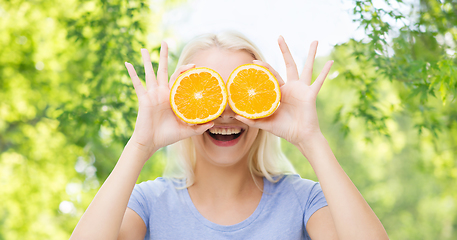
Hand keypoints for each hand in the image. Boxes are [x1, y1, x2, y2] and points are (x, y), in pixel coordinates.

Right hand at [125, 42, 213, 157]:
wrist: (151, 143)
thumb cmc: (167, 136)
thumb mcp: (186, 131)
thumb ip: (199, 126)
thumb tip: (213, 123)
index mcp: (172, 97)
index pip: (179, 79)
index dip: (185, 71)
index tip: (194, 65)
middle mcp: (162, 93)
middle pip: (164, 70)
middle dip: (165, 56)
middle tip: (165, 42)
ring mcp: (152, 94)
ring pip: (150, 73)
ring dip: (147, 60)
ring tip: (144, 48)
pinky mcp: (144, 99)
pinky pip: (137, 84)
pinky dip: (132, 74)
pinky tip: (127, 63)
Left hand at [235, 36, 332, 145]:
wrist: (300, 137)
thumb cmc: (285, 130)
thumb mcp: (266, 123)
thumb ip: (252, 119)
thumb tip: (235, 116)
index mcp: (281, 92)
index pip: (271, 76)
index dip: (264, 68)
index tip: (253, 61)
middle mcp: (292, 87)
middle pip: (288, 64)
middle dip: (284, 50)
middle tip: (279, 36)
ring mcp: (302, 89)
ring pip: (307, 68)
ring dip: (311, 54)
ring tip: (315, 41)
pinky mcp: (310, 94)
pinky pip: (319, 81)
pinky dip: (325, 72)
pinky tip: (331, 61)